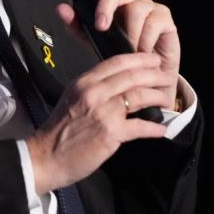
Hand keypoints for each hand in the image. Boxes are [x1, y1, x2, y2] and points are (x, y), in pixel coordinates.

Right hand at [27, 52, 172, 193]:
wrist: (47, 154)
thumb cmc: (60, 128)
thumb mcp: (72, 97)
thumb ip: (93, 88)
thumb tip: (118, 83)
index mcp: (84, 82)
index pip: (116, 62)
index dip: (139, 59)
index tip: (152, 60)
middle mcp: (93, 92)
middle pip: (131, 76)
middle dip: (153, 75)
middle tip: (166, 77)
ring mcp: (103, 112)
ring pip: (138, 96)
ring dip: (157, 96)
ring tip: (166, 99)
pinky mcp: (110, 133)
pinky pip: (139, 126)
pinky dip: (153, 127)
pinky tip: (161, 129)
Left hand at [56, 0, 179, 106]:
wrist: (143, 74)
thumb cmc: (116, 51)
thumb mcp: (92, 40)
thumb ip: (76, 25)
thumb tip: (60, 9)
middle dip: (105, 7)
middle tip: (101, 27)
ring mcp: (147, 5)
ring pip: (136, 7)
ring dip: (128, 32)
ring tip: (126, 50)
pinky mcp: (164, 17)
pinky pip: (153, 22)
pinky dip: (144, 40)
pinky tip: (141, 51)